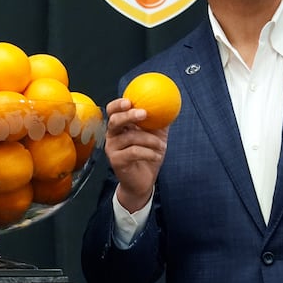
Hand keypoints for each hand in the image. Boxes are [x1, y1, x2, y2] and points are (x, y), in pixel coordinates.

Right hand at [104, 97, 167, 212]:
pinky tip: (156, 156)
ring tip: (162, 146)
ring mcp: (112, 149)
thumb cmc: (148, 156)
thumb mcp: (156, 136)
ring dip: (150, 140)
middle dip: (129, 115)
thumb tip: (170, 105)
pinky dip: (148, 153)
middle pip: (114, 121)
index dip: (117, 104)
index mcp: (119, 127)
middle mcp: (112, 136)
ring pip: (130, 137)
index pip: (112, 111)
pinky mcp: (116, 161)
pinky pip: (134, 152)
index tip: (129, 101)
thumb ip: (159, 121)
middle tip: (144, 114)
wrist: (142, 181)